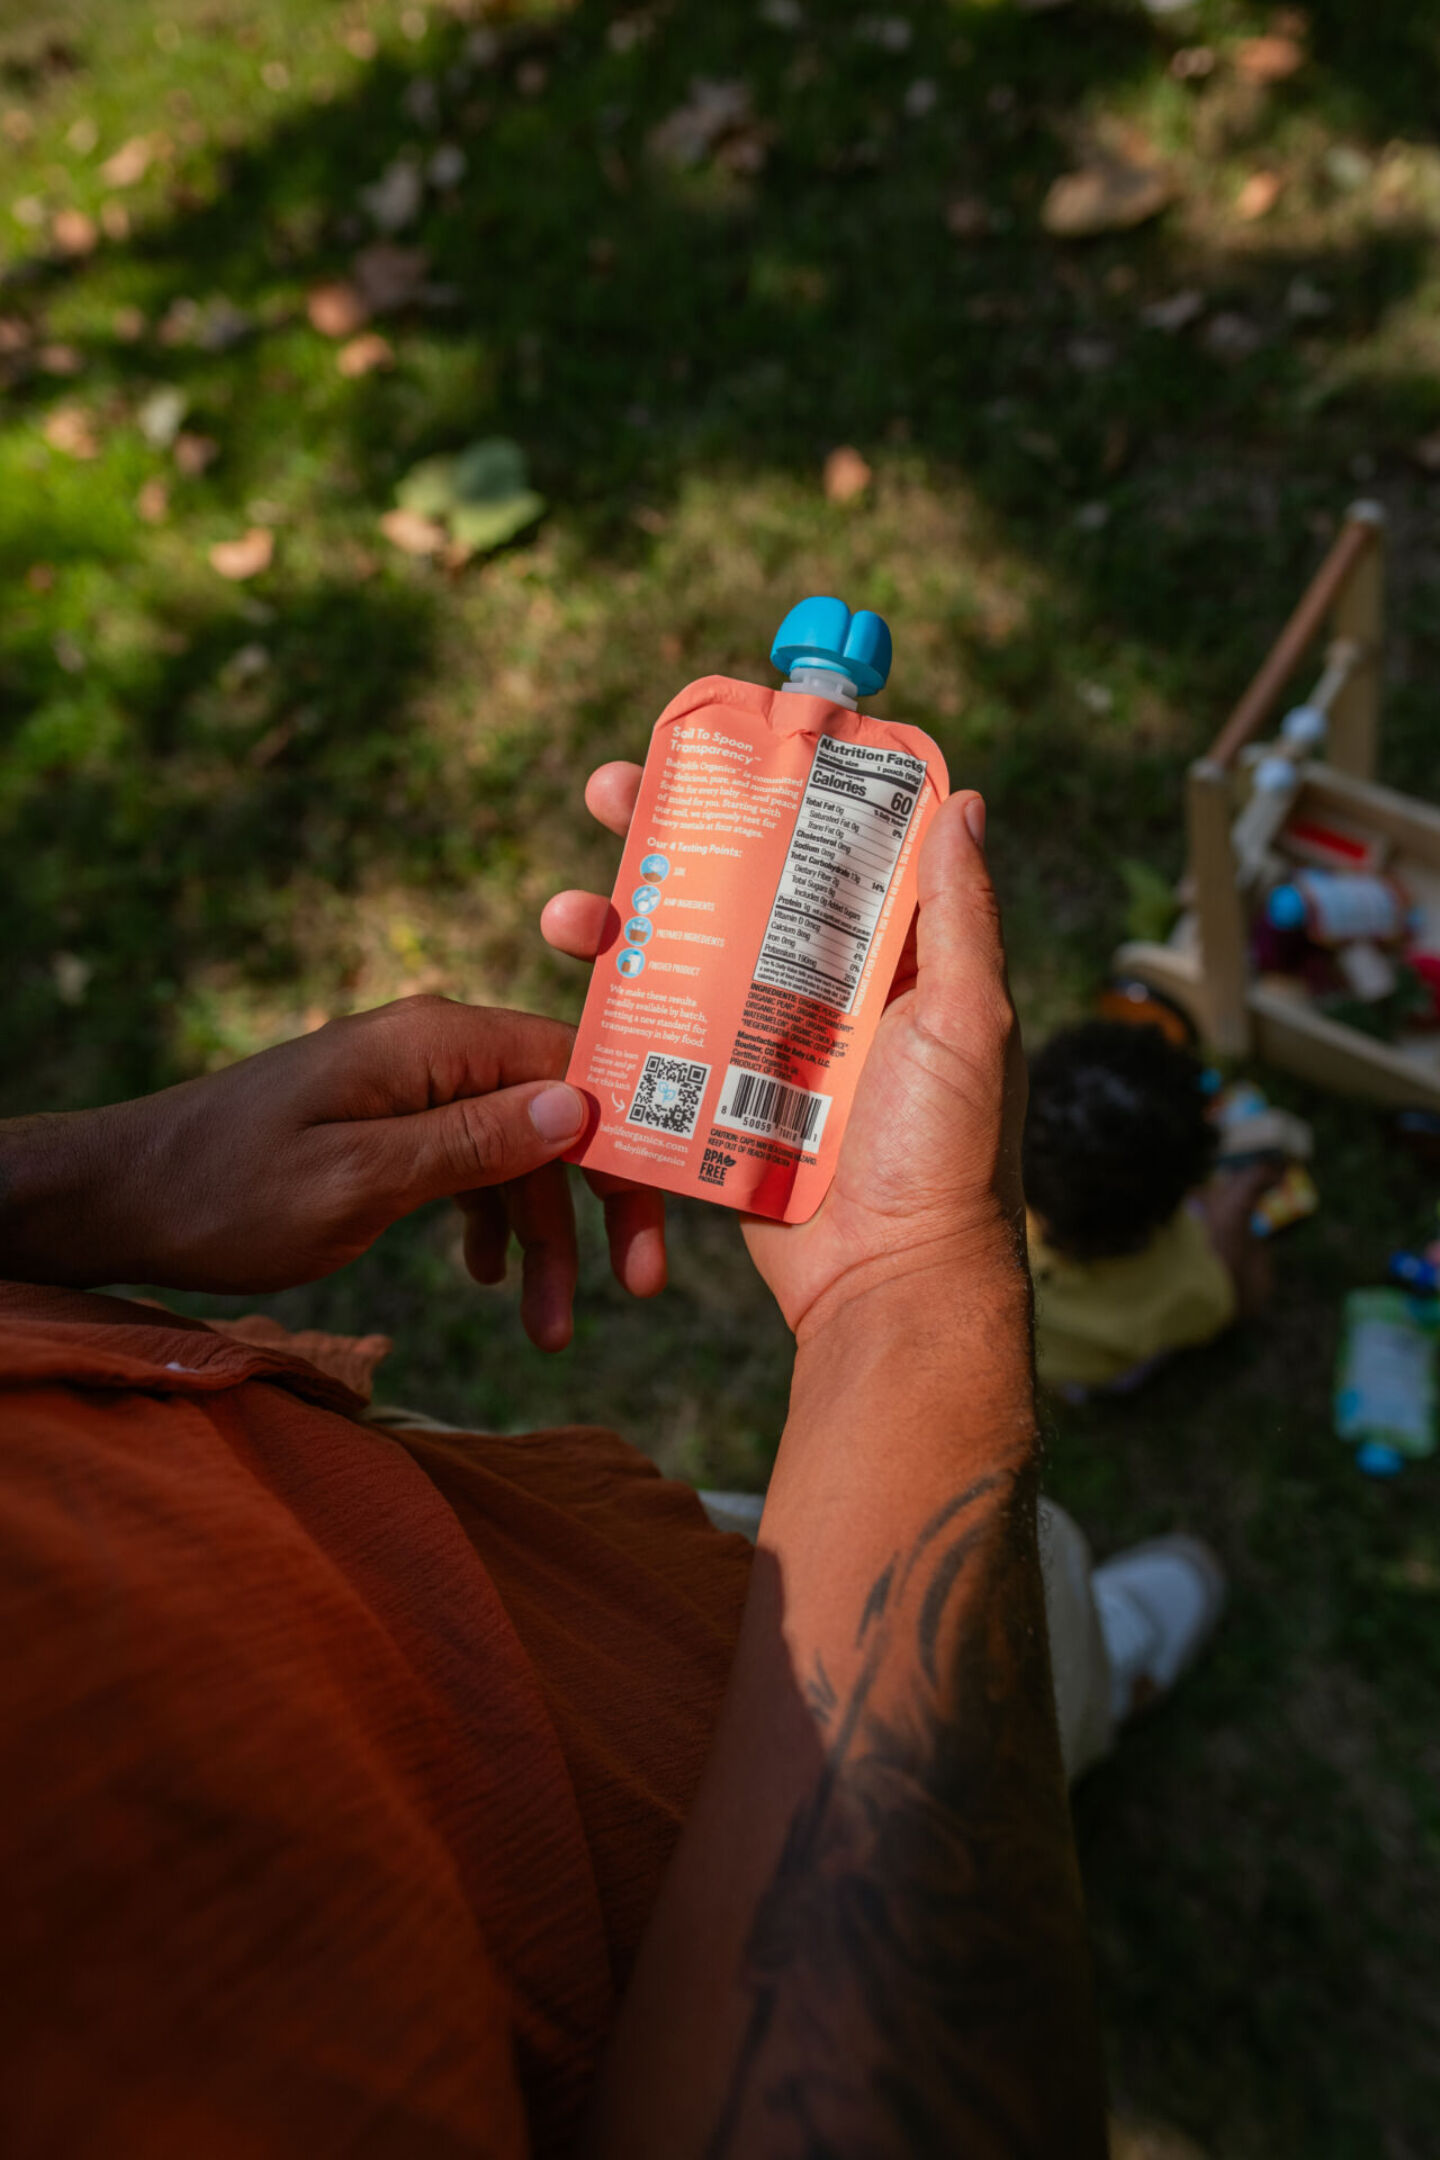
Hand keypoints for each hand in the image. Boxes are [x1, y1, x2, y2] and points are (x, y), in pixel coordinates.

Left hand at [0, 996, 665, 1348]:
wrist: (125, 1200)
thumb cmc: (229, 1191)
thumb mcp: (359, 1180)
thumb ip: (471, 1144)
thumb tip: (580, 1107)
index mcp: (434, 1042)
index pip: (577, 1070)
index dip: (632, 1144)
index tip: (659, 1228)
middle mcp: (434, 1049)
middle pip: (561, 1114)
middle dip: (601, 1203)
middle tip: (638, 1289)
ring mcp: (412, 1086)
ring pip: (520, 1153)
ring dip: (544, 1239)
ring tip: (548, 1332)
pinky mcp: (391, 1125)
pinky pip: (473, 1165)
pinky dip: (492, 1224)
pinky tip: (488, 1282)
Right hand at [542, 765, 1026, 1338]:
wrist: (889, 1283)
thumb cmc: (946, 1152)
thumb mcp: (967, 1019)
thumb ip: (959, 917)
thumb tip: (965, 801)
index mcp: (884, 958)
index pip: (819, 846)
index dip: (765, 791)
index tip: (706, 745)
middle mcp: (818, 990)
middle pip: (730, 888)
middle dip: (659, 836)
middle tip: (602, 795)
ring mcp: (759, 1048)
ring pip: (676, 959)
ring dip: (612, 925)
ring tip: (564, 916)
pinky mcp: (714, 1107)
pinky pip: (654, 1047)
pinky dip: (607, 1016)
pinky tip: (568, 993)